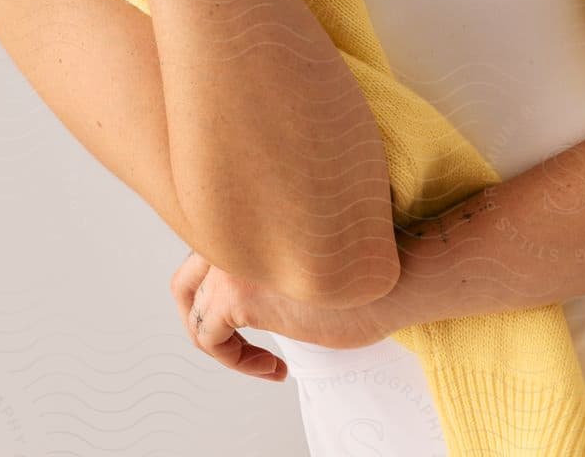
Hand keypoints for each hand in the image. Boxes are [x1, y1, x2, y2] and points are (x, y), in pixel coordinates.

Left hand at [169, 250, 386, 383]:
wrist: (397, 272)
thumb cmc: (371, 267)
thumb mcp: (314, 256)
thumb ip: (278, 259)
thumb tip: (267, 288)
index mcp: (252, 215)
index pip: (211, 252)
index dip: (227, 288)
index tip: (263, 314)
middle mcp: (234, 232)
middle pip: (187, 275)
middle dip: (202, 312)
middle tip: (232, 337)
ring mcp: (232, 260)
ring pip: (192, 306)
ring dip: (219, 340)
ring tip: (256, 359)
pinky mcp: (238, 295)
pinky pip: (209, 337)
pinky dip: (233, 360)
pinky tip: (271, 367)